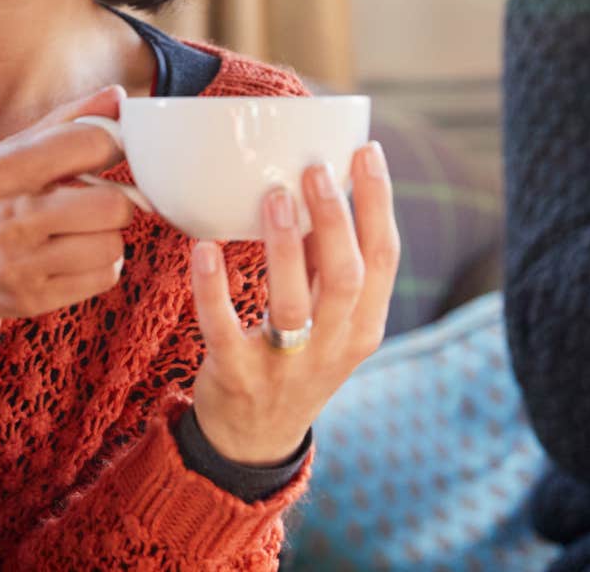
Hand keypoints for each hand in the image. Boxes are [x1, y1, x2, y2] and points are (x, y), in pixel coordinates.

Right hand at [0, 85, 134, 321]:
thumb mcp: (0, 153)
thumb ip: (63, 124)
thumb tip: (119, 97)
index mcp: (2, 169)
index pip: (91, 145)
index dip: (112, 145)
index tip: (107, 151)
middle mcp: (11, 218)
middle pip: (113, 206)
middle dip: (115, 198)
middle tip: (97, 198)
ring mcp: (21, 265)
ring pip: (112, 245)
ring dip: (105, 235)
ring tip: (79, 229)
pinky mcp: (31, 300)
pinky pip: (104, 278)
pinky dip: (99, 264)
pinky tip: (74, 254)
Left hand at [188, 143, 399, 464]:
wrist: (255, 439)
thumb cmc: (294, 357)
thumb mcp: (328, 318)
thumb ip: (323, 262)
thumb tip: (316, 184)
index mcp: (364, 324)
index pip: (386, 258)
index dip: (379, 202)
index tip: (367, 150)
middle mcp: (334, 345)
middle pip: (347, 276)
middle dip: (335, 219)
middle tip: (314, 168)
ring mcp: (288, 365)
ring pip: (294, 304)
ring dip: (284, 247)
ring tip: (272, 196)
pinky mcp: (239, 376)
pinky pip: (225, 329)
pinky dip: (213, 288)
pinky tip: (203, 249)